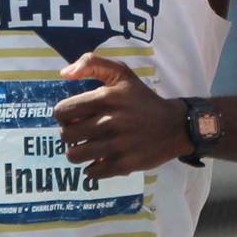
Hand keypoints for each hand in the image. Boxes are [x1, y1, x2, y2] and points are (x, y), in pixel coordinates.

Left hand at [54, 54, 185, 178]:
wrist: (175, 126)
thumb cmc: (143, 100)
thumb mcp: (122, 73)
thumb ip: (92, 63)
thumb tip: (63, 74)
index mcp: (104, 98)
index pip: (62, 111)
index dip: (63, 115)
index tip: (74, 117)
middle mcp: (108, 122)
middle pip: (66, 136)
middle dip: (70, 135)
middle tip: (81, 133)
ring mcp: (116, 145)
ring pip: (75, 155)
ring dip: (78, 152)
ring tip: (88, 148)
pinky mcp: (123, 164)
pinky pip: (91, 173)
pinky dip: (92, 169)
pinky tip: (101, 160)